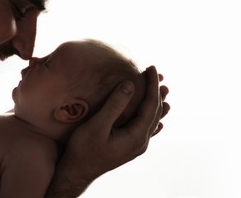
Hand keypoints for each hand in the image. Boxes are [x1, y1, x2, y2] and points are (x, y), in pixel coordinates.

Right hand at [46, 66, 169, 196]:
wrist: (77, 172)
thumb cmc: (84, 150)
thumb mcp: (97, 125)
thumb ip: (115, 105)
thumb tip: (130, 85)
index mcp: (136, 136)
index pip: (151, 105)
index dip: (152, 85)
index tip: (152, 68)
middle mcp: (141, 142)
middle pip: (154, 112)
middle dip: (156, 91)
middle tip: (155, 73)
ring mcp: (136, 146)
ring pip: (151, 121)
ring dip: (156, 104)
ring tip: (163, 91)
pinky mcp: (128, 147)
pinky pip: (146, 130)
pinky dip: (153, 120)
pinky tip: (159, 123)